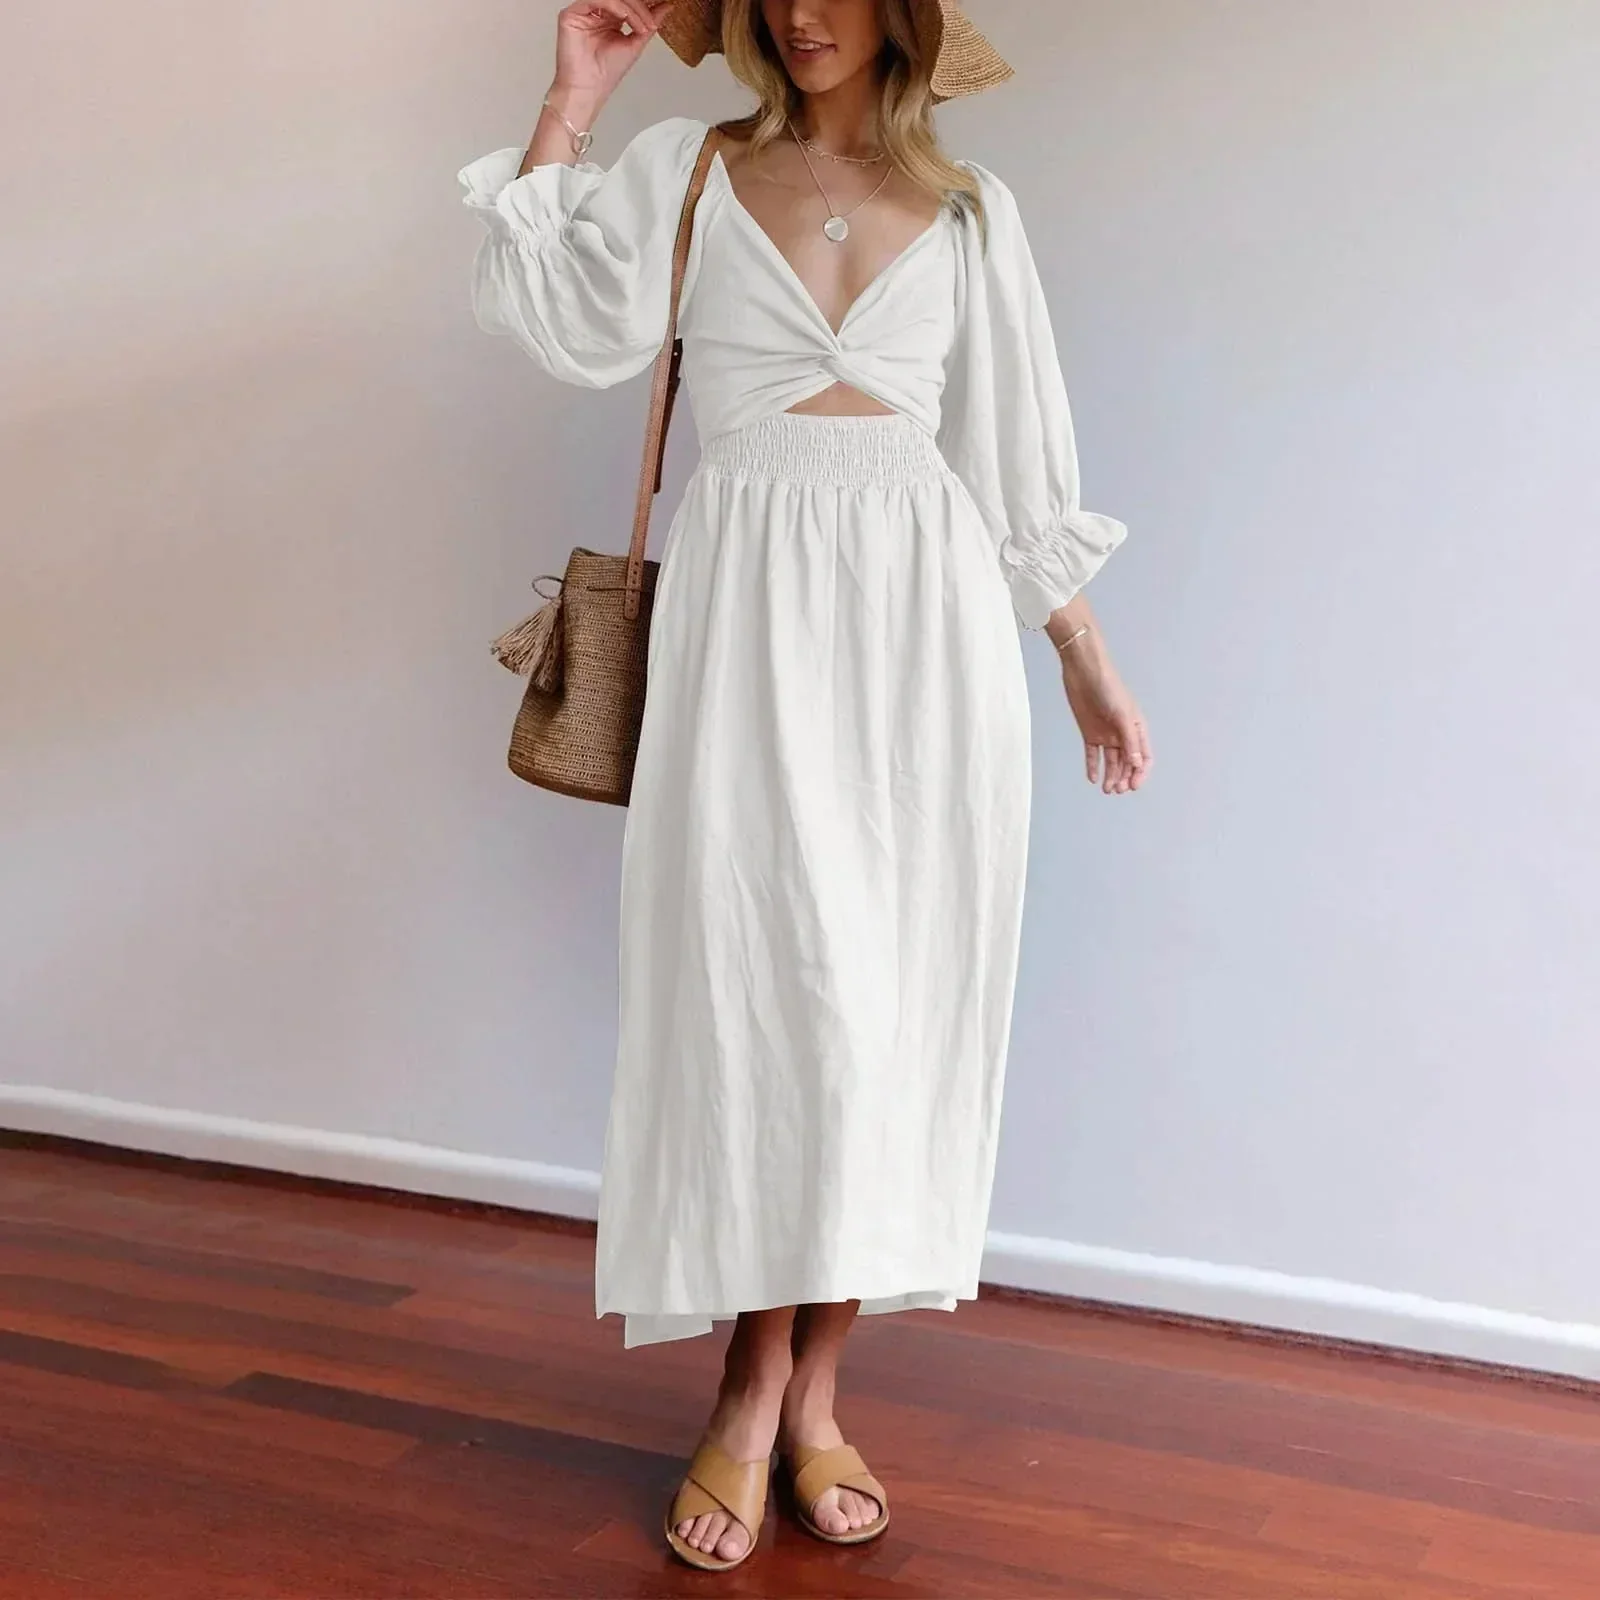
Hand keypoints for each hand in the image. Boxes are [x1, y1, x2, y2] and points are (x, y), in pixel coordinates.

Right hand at [554, 0, 674, 97]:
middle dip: (641, 5)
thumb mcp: (635, 44)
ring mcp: (584, 11)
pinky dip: (616, 5)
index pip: (628, 1)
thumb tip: (666, 6)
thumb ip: (649, 23)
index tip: (663, 4)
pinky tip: (626, 17)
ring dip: (632, 7)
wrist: (589, 90)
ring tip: (643, 26)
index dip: (644, 4)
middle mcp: (596, 12)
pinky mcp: (571, 14)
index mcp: (610, 17)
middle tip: (652, 20)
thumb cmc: (605, 73)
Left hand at [1056, 636, 1151, 794]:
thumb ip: (1129, 740)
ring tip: (1107, 789)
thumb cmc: (1108, 687)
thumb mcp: (1122, 715)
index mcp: (1136, 728)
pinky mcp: (1089, 732)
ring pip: (1111, 761)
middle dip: (1124, 777)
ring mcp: (1106, 733)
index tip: (1133, 786)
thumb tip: (1136, 764)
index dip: (1140, 773)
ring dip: (1110, 775)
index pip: (1143, 757)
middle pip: (1127, 762)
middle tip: (1117, 789)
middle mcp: (1123, 733)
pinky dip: (1093, 766)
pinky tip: (1092, 778)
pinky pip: (1092, 754)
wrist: (1083, 671)